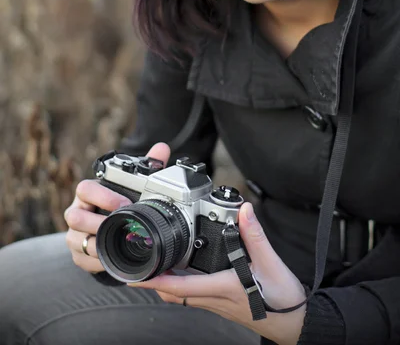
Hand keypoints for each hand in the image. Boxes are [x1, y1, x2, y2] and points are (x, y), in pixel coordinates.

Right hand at [64, 142, 170, 273]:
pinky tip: (112, 260)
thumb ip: (147, 165)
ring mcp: (74, 234)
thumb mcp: (132, 184)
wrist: (108, 228)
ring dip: (97, 245)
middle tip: (121, 227)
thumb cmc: (118, 201)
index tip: (124, 204)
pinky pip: (82, 260)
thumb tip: (162, 148)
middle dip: (98, 223)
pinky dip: (97, 263)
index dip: (102, 196)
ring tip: (117, 246)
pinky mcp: (77, 254)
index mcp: (88, 192)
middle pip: (75, 217)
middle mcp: (77, 212)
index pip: (85, 189)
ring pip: (76, 240)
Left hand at [130, 194, 306, 344]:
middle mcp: (216, 299)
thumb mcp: (272, 263)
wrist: (296, 323)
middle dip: (153, 282)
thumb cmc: (284, 299)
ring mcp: (219, 304)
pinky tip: (184, 274)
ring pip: (184, 296)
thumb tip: (244, 211)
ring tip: (154, 267)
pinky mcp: (224, 303)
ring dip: (166, 284)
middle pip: (175, 294)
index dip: (155, 281)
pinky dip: (182, 286)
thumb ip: (255, 236)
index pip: (181, 287)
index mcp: (223, 288)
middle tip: (137, 268)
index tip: (136, 276)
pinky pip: (195, 297)